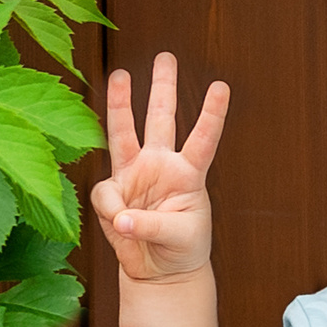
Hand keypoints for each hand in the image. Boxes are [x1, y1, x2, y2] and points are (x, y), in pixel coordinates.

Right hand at [91, 54, 228, 282]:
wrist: (160, 271)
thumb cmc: (182, 248)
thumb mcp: (179, 236)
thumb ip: (151, 224)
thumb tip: (120, 217)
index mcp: (189, 173)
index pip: (203, 138)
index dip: (211, 114)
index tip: (221, 86)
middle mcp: (161, 165)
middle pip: (162, 119)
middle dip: (163, 87)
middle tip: (166, 55)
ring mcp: (135, 174)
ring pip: (124, 132)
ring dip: (120, 104)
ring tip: (119, 73)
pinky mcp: (112, 192)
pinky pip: (105, 195)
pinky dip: (112, 211)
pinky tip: (122, 226)